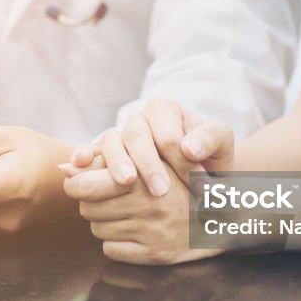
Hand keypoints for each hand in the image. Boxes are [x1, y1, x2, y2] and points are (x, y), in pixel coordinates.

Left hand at [62, 157, 223, 264]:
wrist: (217, 214)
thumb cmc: (178, 182)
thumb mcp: (151, 161)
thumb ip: (109, 162)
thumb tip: (66, 167)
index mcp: (144, 178)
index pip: (85, 186)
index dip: (76, 184)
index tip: (79, 183)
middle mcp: (147, 207)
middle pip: (87, 208)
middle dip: (92, 203)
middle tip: (108, 198)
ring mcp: (151, 233)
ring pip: (97, 229)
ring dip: (104, 221)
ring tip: (124, 213)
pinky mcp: (153, 255)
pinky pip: (111, 250)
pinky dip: (116, 242)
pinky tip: (133, 232)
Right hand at [68, 99, 236, 194]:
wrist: (197, 175)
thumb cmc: (210, 158)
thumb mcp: (222, 144)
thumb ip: (211, 138)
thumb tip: (189, 148)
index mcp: (164, 110)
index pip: (168, 132)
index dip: (181, 159)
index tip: (197, 185)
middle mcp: (138, 120)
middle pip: (136, 134)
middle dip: (148, 162)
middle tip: (161, 190)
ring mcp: (119, 137)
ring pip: (111, 141)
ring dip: (117, 162)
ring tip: (127, 182)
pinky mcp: (105, 155)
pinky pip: (91, 152)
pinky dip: (83, 156)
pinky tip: (78, 164)